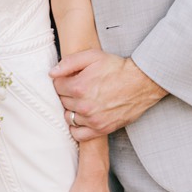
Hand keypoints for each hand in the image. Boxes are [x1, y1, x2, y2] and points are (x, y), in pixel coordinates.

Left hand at [52, 51, 166, 139]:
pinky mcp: (101, 129)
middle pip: (62, 101)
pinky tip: (82, 117)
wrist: (140, 83)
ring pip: (69, 117)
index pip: (57, 86)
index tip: (71, 77)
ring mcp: (92, 120)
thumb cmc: (116, 68)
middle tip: (78, 87)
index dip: (63, 80)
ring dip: (72, 109)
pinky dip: (77, 127)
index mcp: (79, 86)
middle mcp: (84, 106)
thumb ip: (69, 63)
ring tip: (82, 100)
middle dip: (67, 93)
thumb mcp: (92, 56)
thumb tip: (51, 73)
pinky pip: (78, 135)